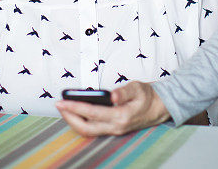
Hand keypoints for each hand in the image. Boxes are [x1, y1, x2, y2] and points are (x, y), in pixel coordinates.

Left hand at [55, 81, 169, 135]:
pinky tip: (76, 112)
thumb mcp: (138, 88)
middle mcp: (116, 127)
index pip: (92, 113)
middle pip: (86, 128)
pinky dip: (81, 121)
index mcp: (121, 116)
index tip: (62, 102)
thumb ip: (124, 92)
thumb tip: (111, 95)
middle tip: (59, 105)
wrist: (158, 108)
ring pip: (88, 131)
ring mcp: (114, 130)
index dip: (75, 107)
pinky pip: (92, 129)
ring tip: (64, 108)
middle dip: (69, 117)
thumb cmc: (147, 96)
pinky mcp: (112, 129)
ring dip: (73, 120)